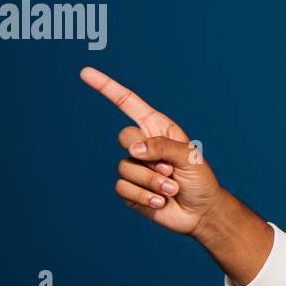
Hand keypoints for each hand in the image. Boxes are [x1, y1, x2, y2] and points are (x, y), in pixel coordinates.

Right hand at [79, 66, 223, 235]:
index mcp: (157, 128)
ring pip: (125, 167)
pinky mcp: (129, 189)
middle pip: (124, 137)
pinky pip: (123, 188)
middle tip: (171, 169)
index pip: (128, 103)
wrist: (200, 212)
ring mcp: (134, 166)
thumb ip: (162, 146)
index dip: (106, 87)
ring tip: (171, 188)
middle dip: (149, 155)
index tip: (85, 73)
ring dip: (152, 181)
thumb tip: (133, 149)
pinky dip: (145, 196)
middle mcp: (142, 144)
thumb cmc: (200, 180)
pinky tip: (161, 202)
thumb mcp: (189, 156)